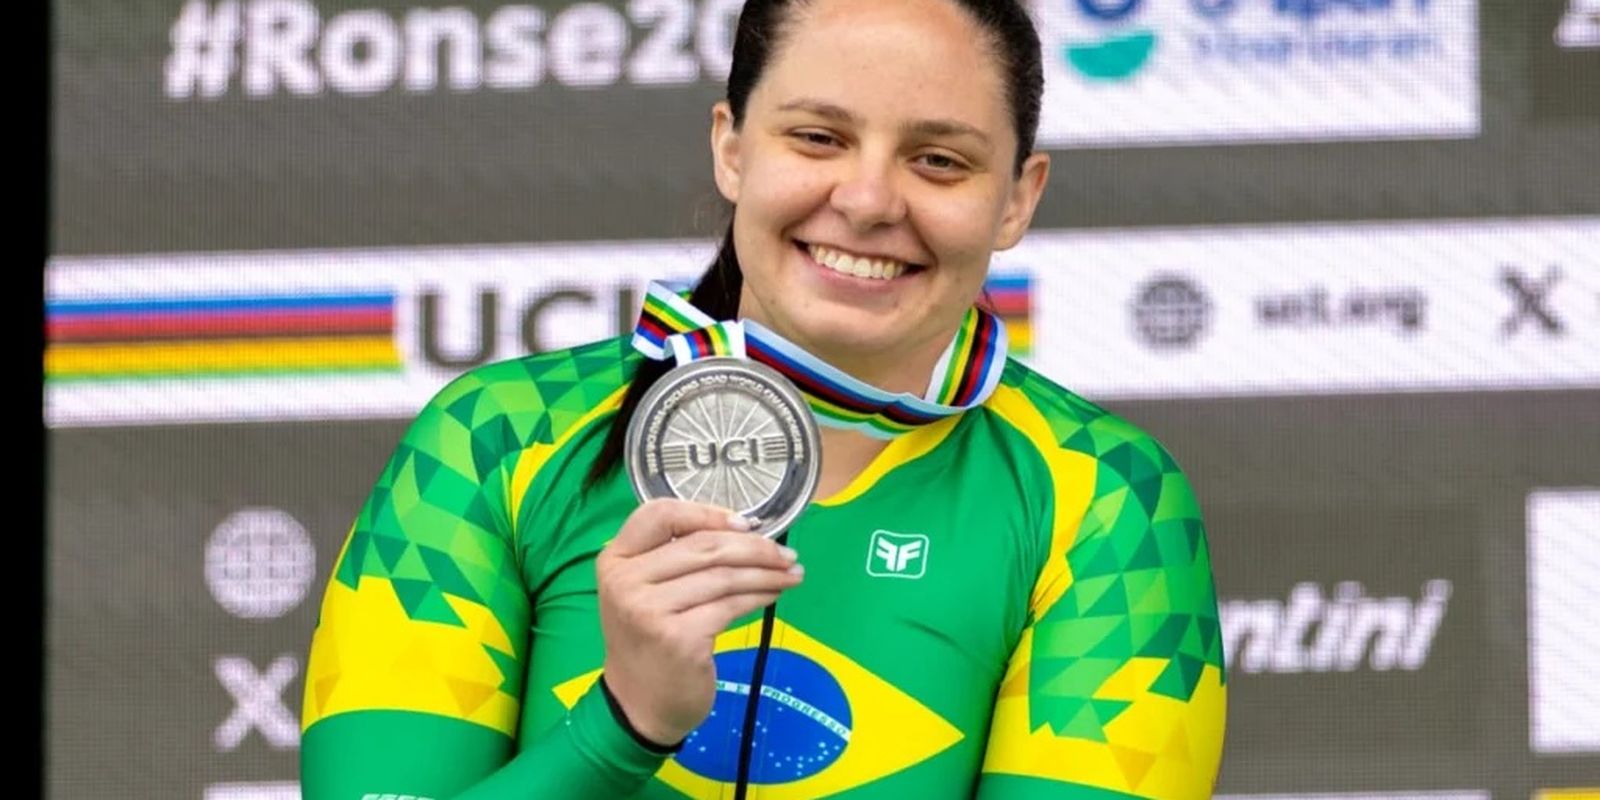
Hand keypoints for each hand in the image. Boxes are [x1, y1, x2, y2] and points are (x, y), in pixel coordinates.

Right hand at [596, 498, 803, 745]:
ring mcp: (649, 610)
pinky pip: (731, 605)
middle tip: (786, 553)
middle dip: (755, 547)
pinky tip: (774, 594)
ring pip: (723, 575)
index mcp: (615, 559)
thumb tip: (746, 531)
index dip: (707, 512)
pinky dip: (760, 595)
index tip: (746, 524)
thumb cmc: (650, 641)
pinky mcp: (678, 637)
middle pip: (704, 545)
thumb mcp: (648, 592)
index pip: (659, 513)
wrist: (639, 704)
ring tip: (791, 573)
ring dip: (766, 572)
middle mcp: (626, 581)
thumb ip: (677, 558)